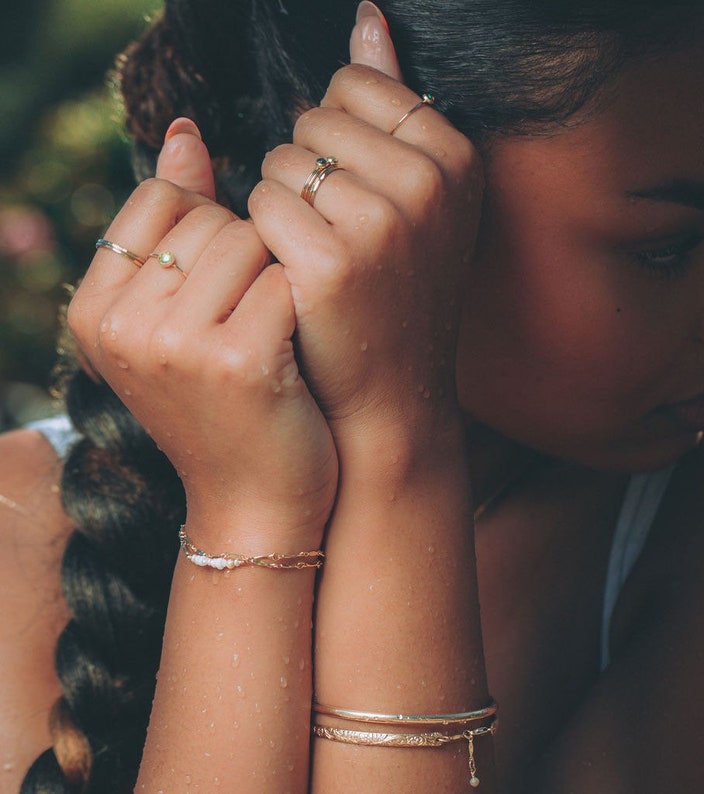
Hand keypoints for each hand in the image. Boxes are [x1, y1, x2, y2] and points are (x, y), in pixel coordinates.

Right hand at [68, 120, 336, 546]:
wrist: (255, 500)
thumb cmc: (224, 402)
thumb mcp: (176, 318)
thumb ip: (176, 225)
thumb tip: (186, 132)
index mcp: (93, 309)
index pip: (160, 200)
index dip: (212, 228)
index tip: (229, 285)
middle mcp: (119, 325)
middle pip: (209, 217)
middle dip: (248, 257)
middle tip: (252, 322)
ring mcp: (173, 344)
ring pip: (249, 240)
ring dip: (276, 278)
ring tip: (269, 336)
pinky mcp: (237, 361)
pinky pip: (283, 281)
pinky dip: (300, 308)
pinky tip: (292, 351)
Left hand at [248, 5, 483, 444]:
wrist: (392, 388)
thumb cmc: (397, 289)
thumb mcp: (417, 196)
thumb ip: (393, 103)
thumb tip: (368, 20)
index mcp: (455, 158)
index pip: (356, 87)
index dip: (338, 141)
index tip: (359, 198)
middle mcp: (429, 183)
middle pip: (314, 120)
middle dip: (309, 172)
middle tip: (338, 236)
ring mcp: (385, 223)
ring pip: (282, 161)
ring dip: (282, 206)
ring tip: (319, 257)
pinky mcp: (336, 262)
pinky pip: (262, 204)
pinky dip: (265, 237)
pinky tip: (295, 274)